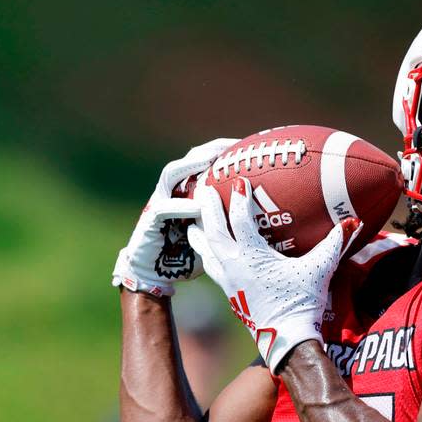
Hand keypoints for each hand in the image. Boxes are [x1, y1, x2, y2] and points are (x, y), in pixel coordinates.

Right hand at [110, 136, 238, 296]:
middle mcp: (174, 191)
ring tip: (211, 162)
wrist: (155, 275)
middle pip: (191, 159)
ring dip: (191, 165)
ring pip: (172, 173)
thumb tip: (271, 227)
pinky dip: (182, 206)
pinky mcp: (150, 219)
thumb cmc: (191, 256)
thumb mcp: (218, 238)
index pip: (208, 162)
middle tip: (233, 146)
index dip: (226, 151)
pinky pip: (166, 208)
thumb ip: (236, 227)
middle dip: (211, 149)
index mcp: (190, 192)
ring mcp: (160, 202)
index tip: (251, 146)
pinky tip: (199, 206)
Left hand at [187, 177, 360, 371]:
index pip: (240, 219)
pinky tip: (209, 252)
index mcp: (253, 256)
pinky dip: (207, 254)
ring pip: (206, 250)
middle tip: (202, 189)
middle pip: (213, 230)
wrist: (287, 340)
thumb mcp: (320, 270)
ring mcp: (229, 281)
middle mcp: (235, 265)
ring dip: (199, 232)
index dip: (239, 198)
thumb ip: (333, 243)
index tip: (238, 181)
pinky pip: (212, 267)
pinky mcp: (230, 293)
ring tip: (193, 219)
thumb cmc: (303, 303)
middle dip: (207, 208)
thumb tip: (351, 222)